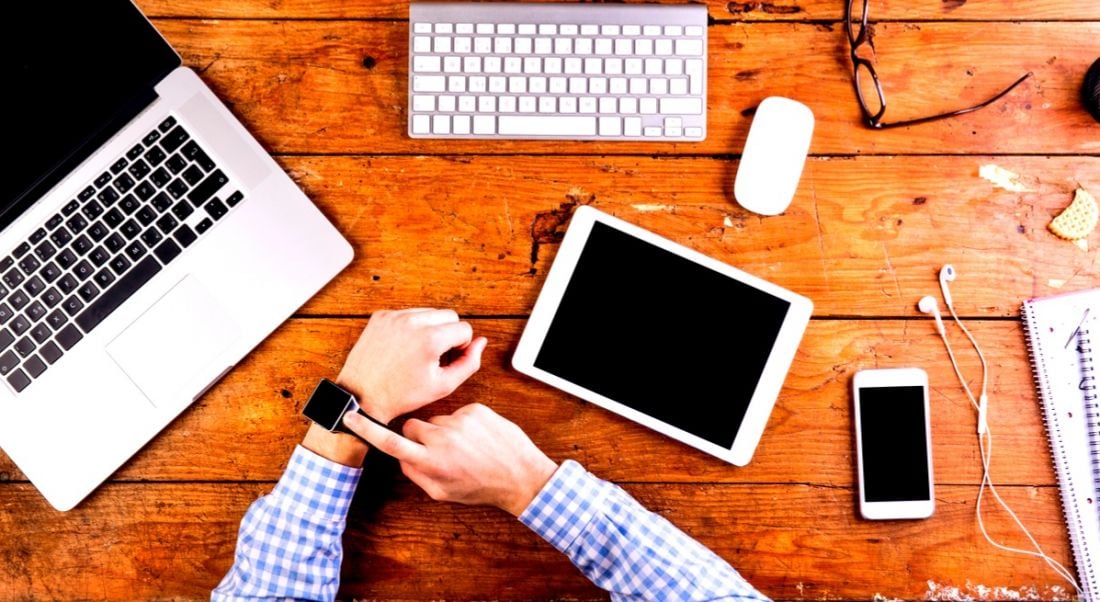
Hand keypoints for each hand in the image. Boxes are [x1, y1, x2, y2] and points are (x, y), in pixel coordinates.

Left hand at [336, 308, 487, 423]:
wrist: (362, 396)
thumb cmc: (402, 395)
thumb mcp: (443, 386)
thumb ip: (469, 362)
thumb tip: (481, 342)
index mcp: (430, 339)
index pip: (464, 328)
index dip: (461, 347)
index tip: (447, 361)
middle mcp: (412, 322)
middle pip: (449, 315)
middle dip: (448, 334)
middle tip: (435, 357)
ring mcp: (394, 317)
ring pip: (429, 312)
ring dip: (430, 328)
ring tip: (419, 353)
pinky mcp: (381, 316)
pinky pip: (408, 313)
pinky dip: (411, 327)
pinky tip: (404, 347)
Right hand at [343, 403, 558, 516]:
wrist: (521, 474)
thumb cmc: (481, 487)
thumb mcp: (443, 492)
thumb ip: (416, 474)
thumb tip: (400, 457)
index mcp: (431, 462)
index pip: (389, 442)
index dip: (365, 429)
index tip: (348, 414)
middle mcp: (443, 438)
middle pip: (412, 426)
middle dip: (417, 436)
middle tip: (435, 450)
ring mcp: (460, 421)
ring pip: (436, 420)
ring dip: (443, 431)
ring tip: (465, 448)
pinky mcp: (476, 409)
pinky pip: (458, 413)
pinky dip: (463, 425)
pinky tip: (477, 439)